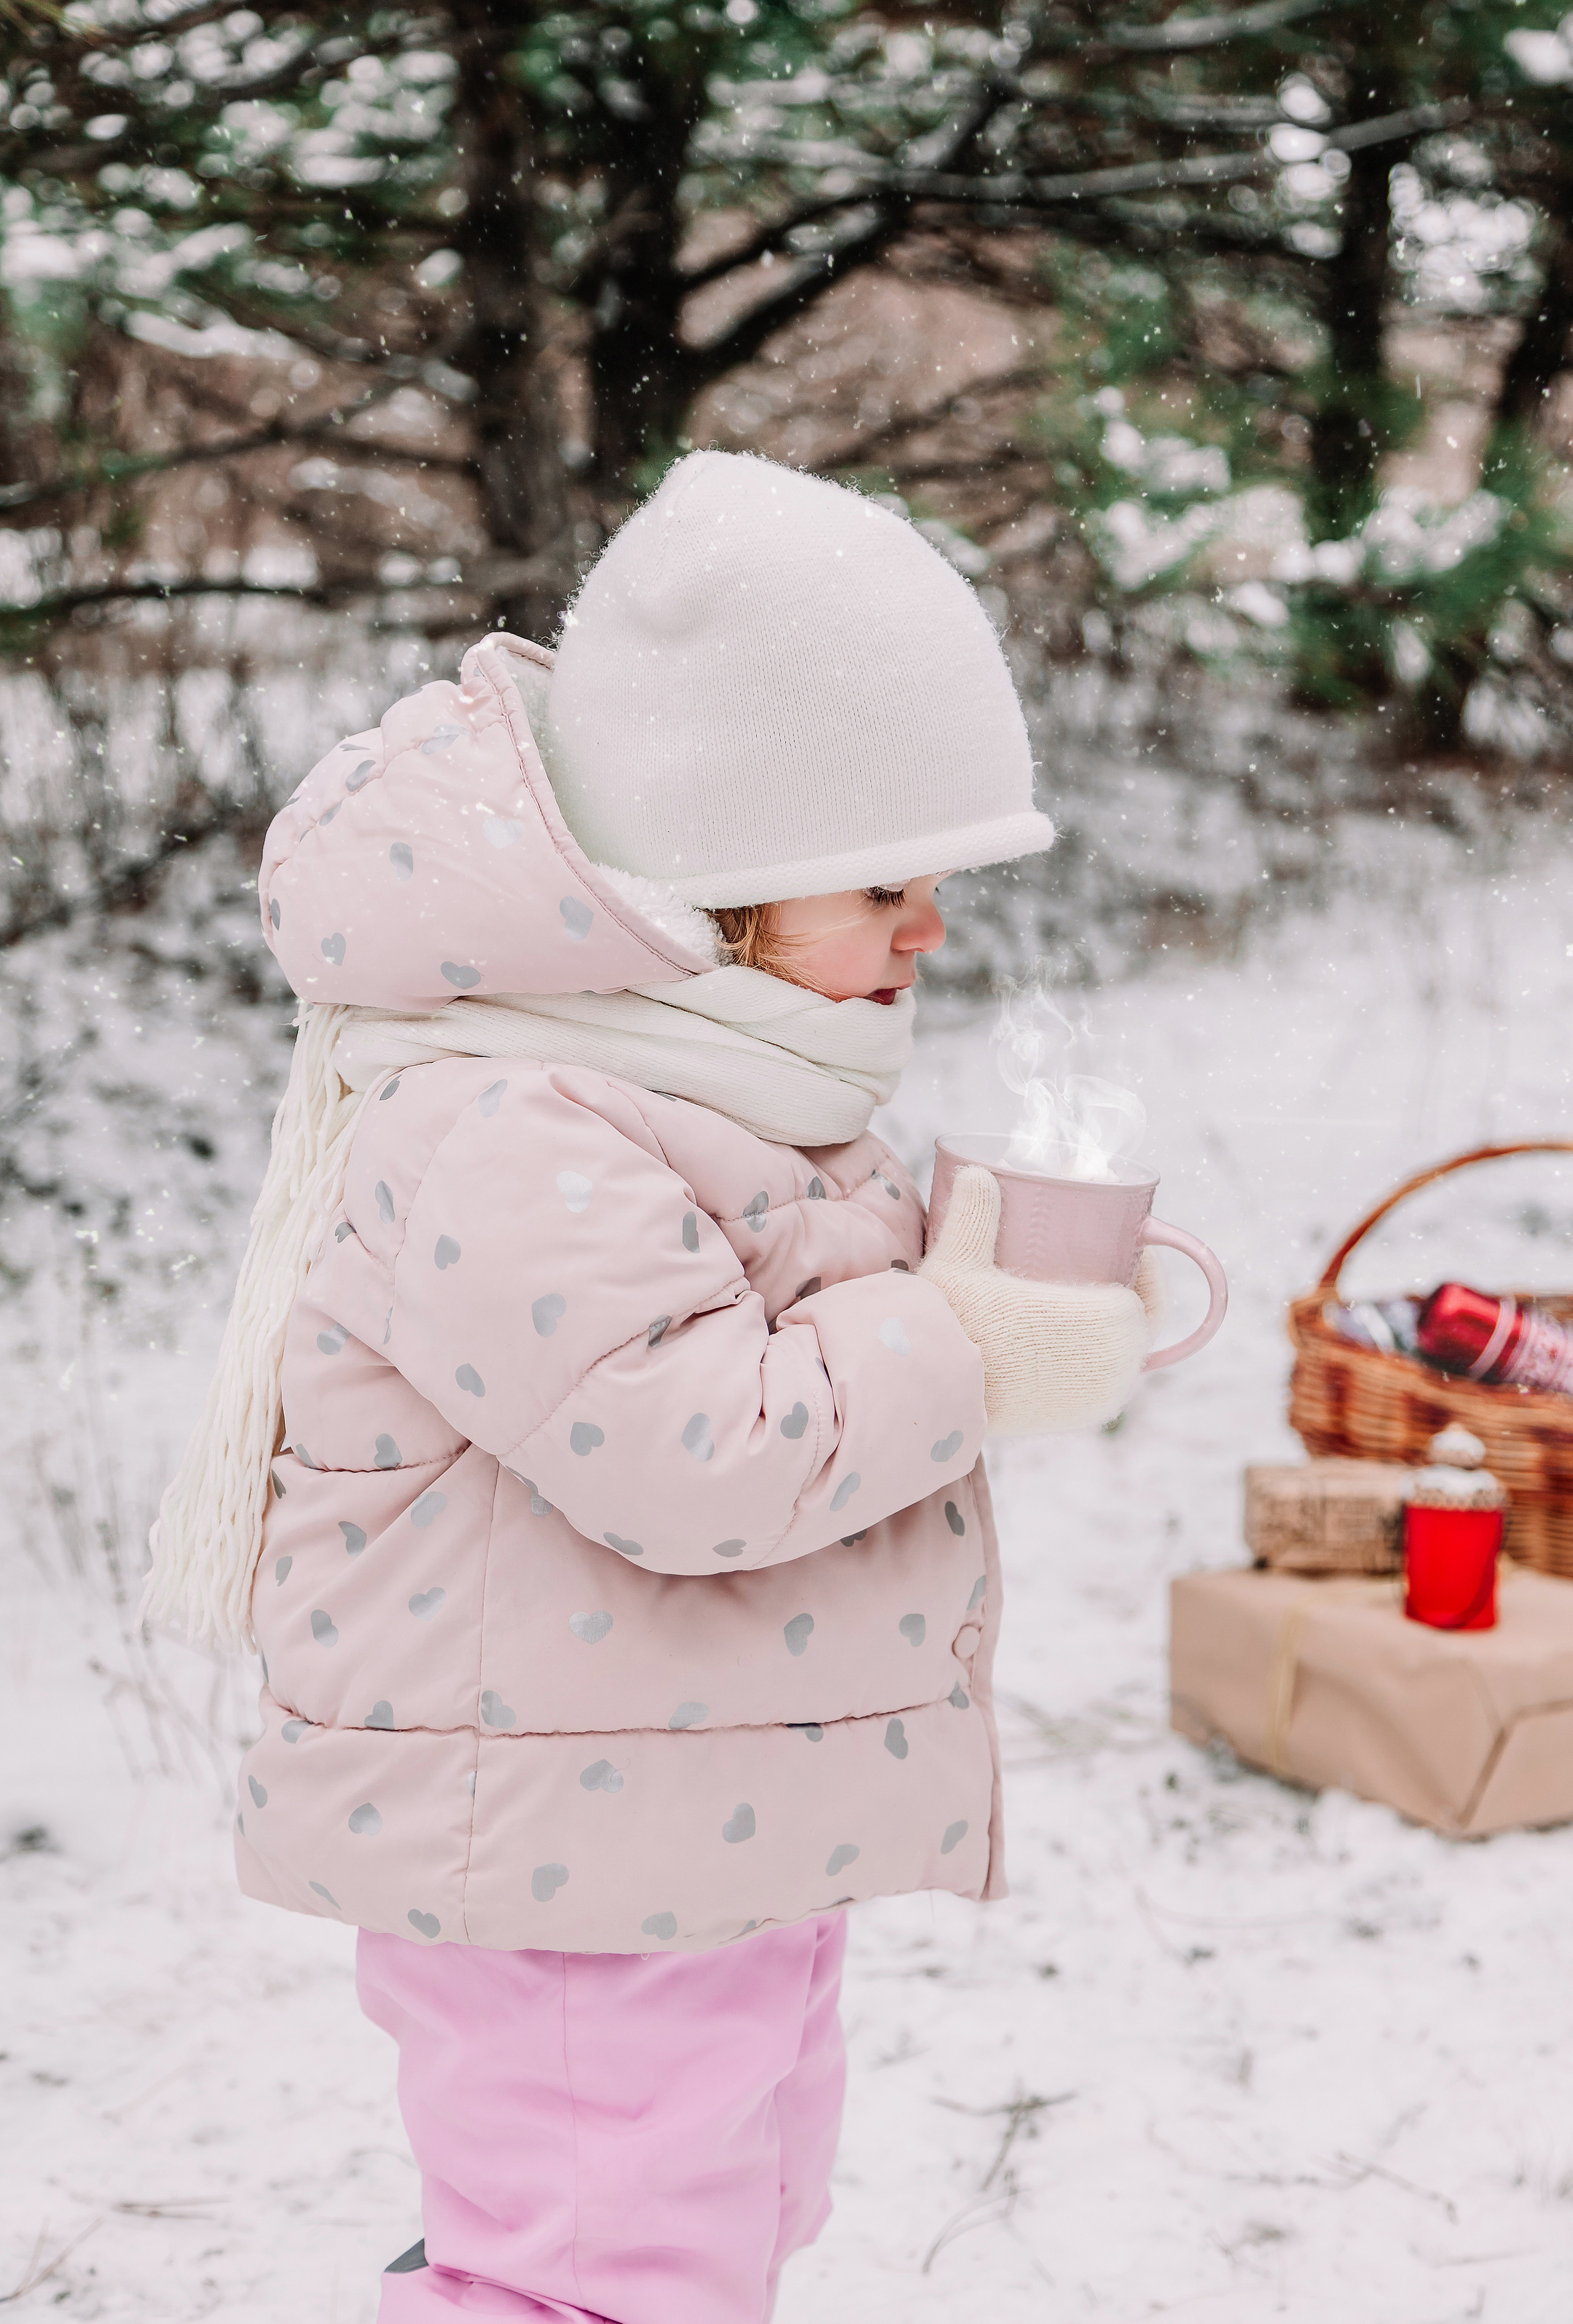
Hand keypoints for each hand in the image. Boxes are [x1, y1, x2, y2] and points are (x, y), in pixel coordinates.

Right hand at [920, 1165, 1159, 1435]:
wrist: (935, 1392)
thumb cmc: (955, 1322)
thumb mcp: (961, 1260)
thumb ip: (973, 1213)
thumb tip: (976, 1172)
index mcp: (1112, 1322)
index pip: (1147, 1298)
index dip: (1144, 1273)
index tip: (1126, 1250)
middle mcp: (1118, 1367)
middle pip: (1139, 1330)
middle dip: (1128, 1299)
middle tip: (1101, 1272)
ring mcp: (1100, 1399)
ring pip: (1123, 1360)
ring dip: (1113, 1334)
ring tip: (1088, 1307)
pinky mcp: (1079, 1420)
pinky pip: (1104, 1387)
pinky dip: (1099, 1366)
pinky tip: (1082, 1348)